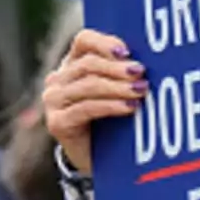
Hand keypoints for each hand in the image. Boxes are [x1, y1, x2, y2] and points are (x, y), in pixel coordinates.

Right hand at [41, 28, 146, 175]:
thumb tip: (146, 61)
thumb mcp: (113, 93)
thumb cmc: (108, 120)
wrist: (94, 159)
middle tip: (141, 73)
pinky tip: (129, 107)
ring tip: (140, 90)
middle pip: (88, 64)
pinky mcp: (57, 123)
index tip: (127, 52)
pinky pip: (86, 108)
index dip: (105, 42)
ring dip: (118, 87)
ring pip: (88, 85)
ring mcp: (53, 101)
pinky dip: (110, 106)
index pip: (83, 40)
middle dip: (118, 68)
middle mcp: (57, 80)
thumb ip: (121, 74)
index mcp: (71, 64)